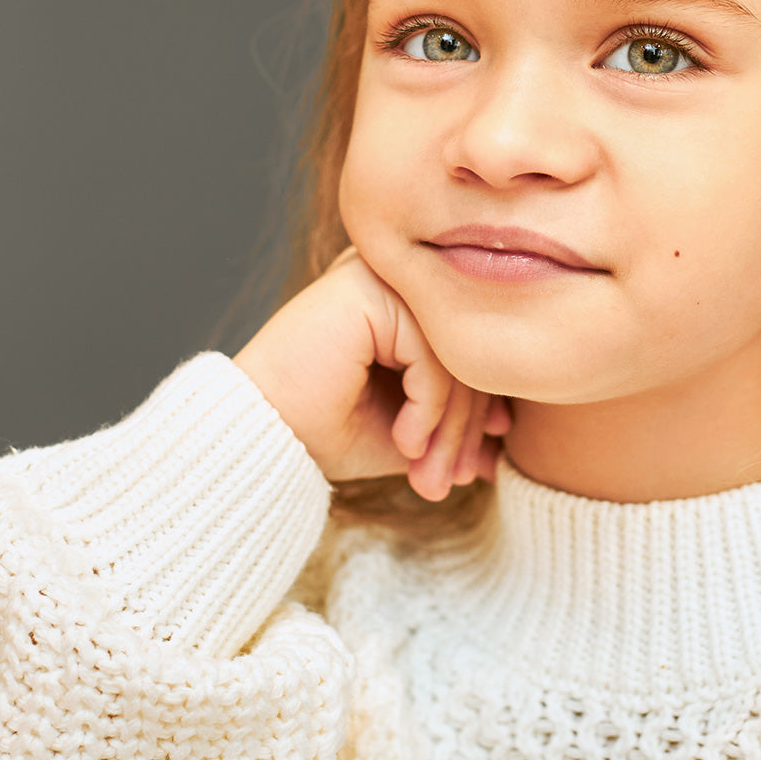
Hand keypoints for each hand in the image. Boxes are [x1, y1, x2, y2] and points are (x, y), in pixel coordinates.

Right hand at [232, 248, 510, 500]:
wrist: (256, 439)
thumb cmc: (320, 432)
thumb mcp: (405, 429)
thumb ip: (451, 424)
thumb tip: (504, 442)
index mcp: (401, 300)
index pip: (466, 350)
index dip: (479, 411)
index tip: (478, 466)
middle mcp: (393, 278)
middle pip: (464, 351)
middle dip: (464, 429)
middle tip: (455, 482)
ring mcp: (379, 277)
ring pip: (454, 355)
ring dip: (449, 428)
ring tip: (430, 477)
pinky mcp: (367, 290)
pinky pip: (430, 354)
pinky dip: (428, 408)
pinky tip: (406, 442)